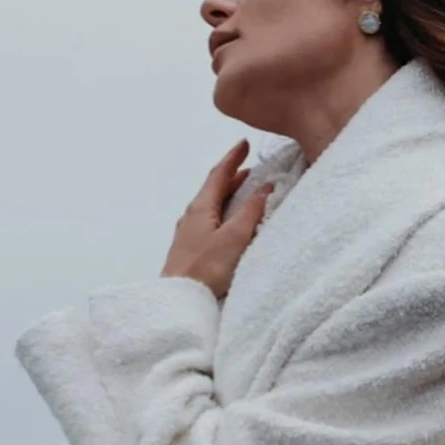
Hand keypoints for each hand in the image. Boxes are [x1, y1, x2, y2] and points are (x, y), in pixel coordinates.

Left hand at [160, 138, 274, 298]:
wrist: (179, 300)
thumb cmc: (207, 267)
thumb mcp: (235, 237)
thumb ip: (251, 211)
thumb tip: (265, 187)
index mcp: (200, 207)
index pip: (218, 174)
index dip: (232, 158)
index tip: (244, 144)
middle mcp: (191, 216)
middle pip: (213, 189)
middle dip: (232, 177)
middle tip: (250, 169)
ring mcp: (188, 234)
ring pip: (210, 206)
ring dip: (228, 196)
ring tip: (245, 194)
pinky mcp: (190, 250)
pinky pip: (209, 221)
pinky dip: (223, 213)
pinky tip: (229, 223)